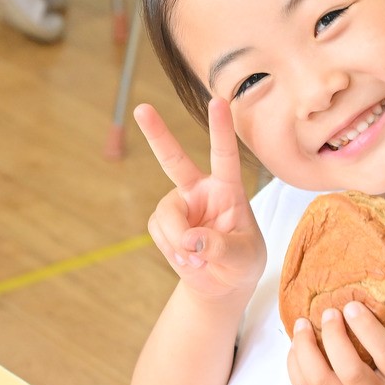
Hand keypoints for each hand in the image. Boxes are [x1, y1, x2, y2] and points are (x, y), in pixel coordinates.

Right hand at [136, 100, 264, 305]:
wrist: (221, 283)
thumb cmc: (242, 262)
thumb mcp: (243, 257)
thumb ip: (221, 247)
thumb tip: (191, 239)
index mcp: (228, 189)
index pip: (225, 155)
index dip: (221, 129)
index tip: (218, 101)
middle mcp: (200, 190)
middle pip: (174, 159)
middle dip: (157, 134)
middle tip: (142, 109)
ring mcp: (178, 205)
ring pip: (166, 215)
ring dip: (178, 241)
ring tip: (198, 258)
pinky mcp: (162, 221)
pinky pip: (158, 230)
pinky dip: (171, 248)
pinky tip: (188, 258)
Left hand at [285, 302, 384, 384]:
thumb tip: (383, 294)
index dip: (367, 328)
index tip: (352, 305)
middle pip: (349, 370)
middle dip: (333, 336)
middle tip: (328, 312)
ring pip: (319, 383)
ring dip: (305, 350)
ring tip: (302, 326)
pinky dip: (296, 367)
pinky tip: (297, 348)